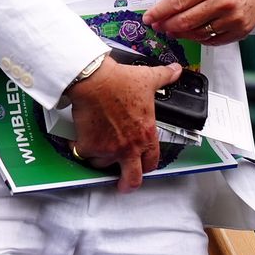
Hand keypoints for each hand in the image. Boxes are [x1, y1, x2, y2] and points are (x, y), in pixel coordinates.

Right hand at [68, 57, 180, 192]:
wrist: (94, 79)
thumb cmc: (119, 80)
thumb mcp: (147, 79)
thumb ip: (164, 77)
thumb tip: (176, 70)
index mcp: (145, 135)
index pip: (151, 162)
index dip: (146, 165)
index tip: (141, 163)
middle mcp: (129, 147)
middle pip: (131, 180)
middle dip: (127, 185)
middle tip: (123, 184)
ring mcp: (108, 149)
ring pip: (104, 165)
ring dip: (101, 158)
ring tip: (98, 147)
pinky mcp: (89, 146)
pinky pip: (83, 153)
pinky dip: (80, 147)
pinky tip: (79, 139)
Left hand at [144, 0, 254, 43]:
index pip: (178, 2)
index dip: (159, 12)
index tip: (148, 17)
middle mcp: (223, 1)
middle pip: (185, 21)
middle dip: (166, 25)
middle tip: (157, 25)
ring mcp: (233, 18)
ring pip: (198, 33)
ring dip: (181, 33)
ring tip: (171, 29)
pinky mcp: (241, 29)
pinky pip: (214, 40)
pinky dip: (199, 38)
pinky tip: (192, 32)